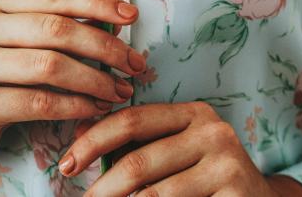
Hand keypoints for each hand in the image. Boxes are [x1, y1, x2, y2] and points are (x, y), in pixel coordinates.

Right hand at [0, 0, 145, 178]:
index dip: (97, 3)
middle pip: (57, 29)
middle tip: (135, 64)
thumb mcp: (18, 41)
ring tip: (119, 90)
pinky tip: (96, 109)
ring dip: (96, 80)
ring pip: (51, 66)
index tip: (131, 15)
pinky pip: (40, 102)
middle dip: (105, 46)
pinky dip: (76, 105)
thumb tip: (114, 20)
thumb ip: (54, 25)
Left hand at [58, 102, 301, 196]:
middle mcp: (212, 130)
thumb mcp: (175, 152)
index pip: (133, 119)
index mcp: (193, 113)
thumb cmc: (206, 180)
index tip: (66, 163)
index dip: (95, 140)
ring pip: (154, 195)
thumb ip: (136, 144)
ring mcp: (227, 163)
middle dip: (101, 187)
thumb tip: (79, 139)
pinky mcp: (235, 193)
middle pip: (139, 161)